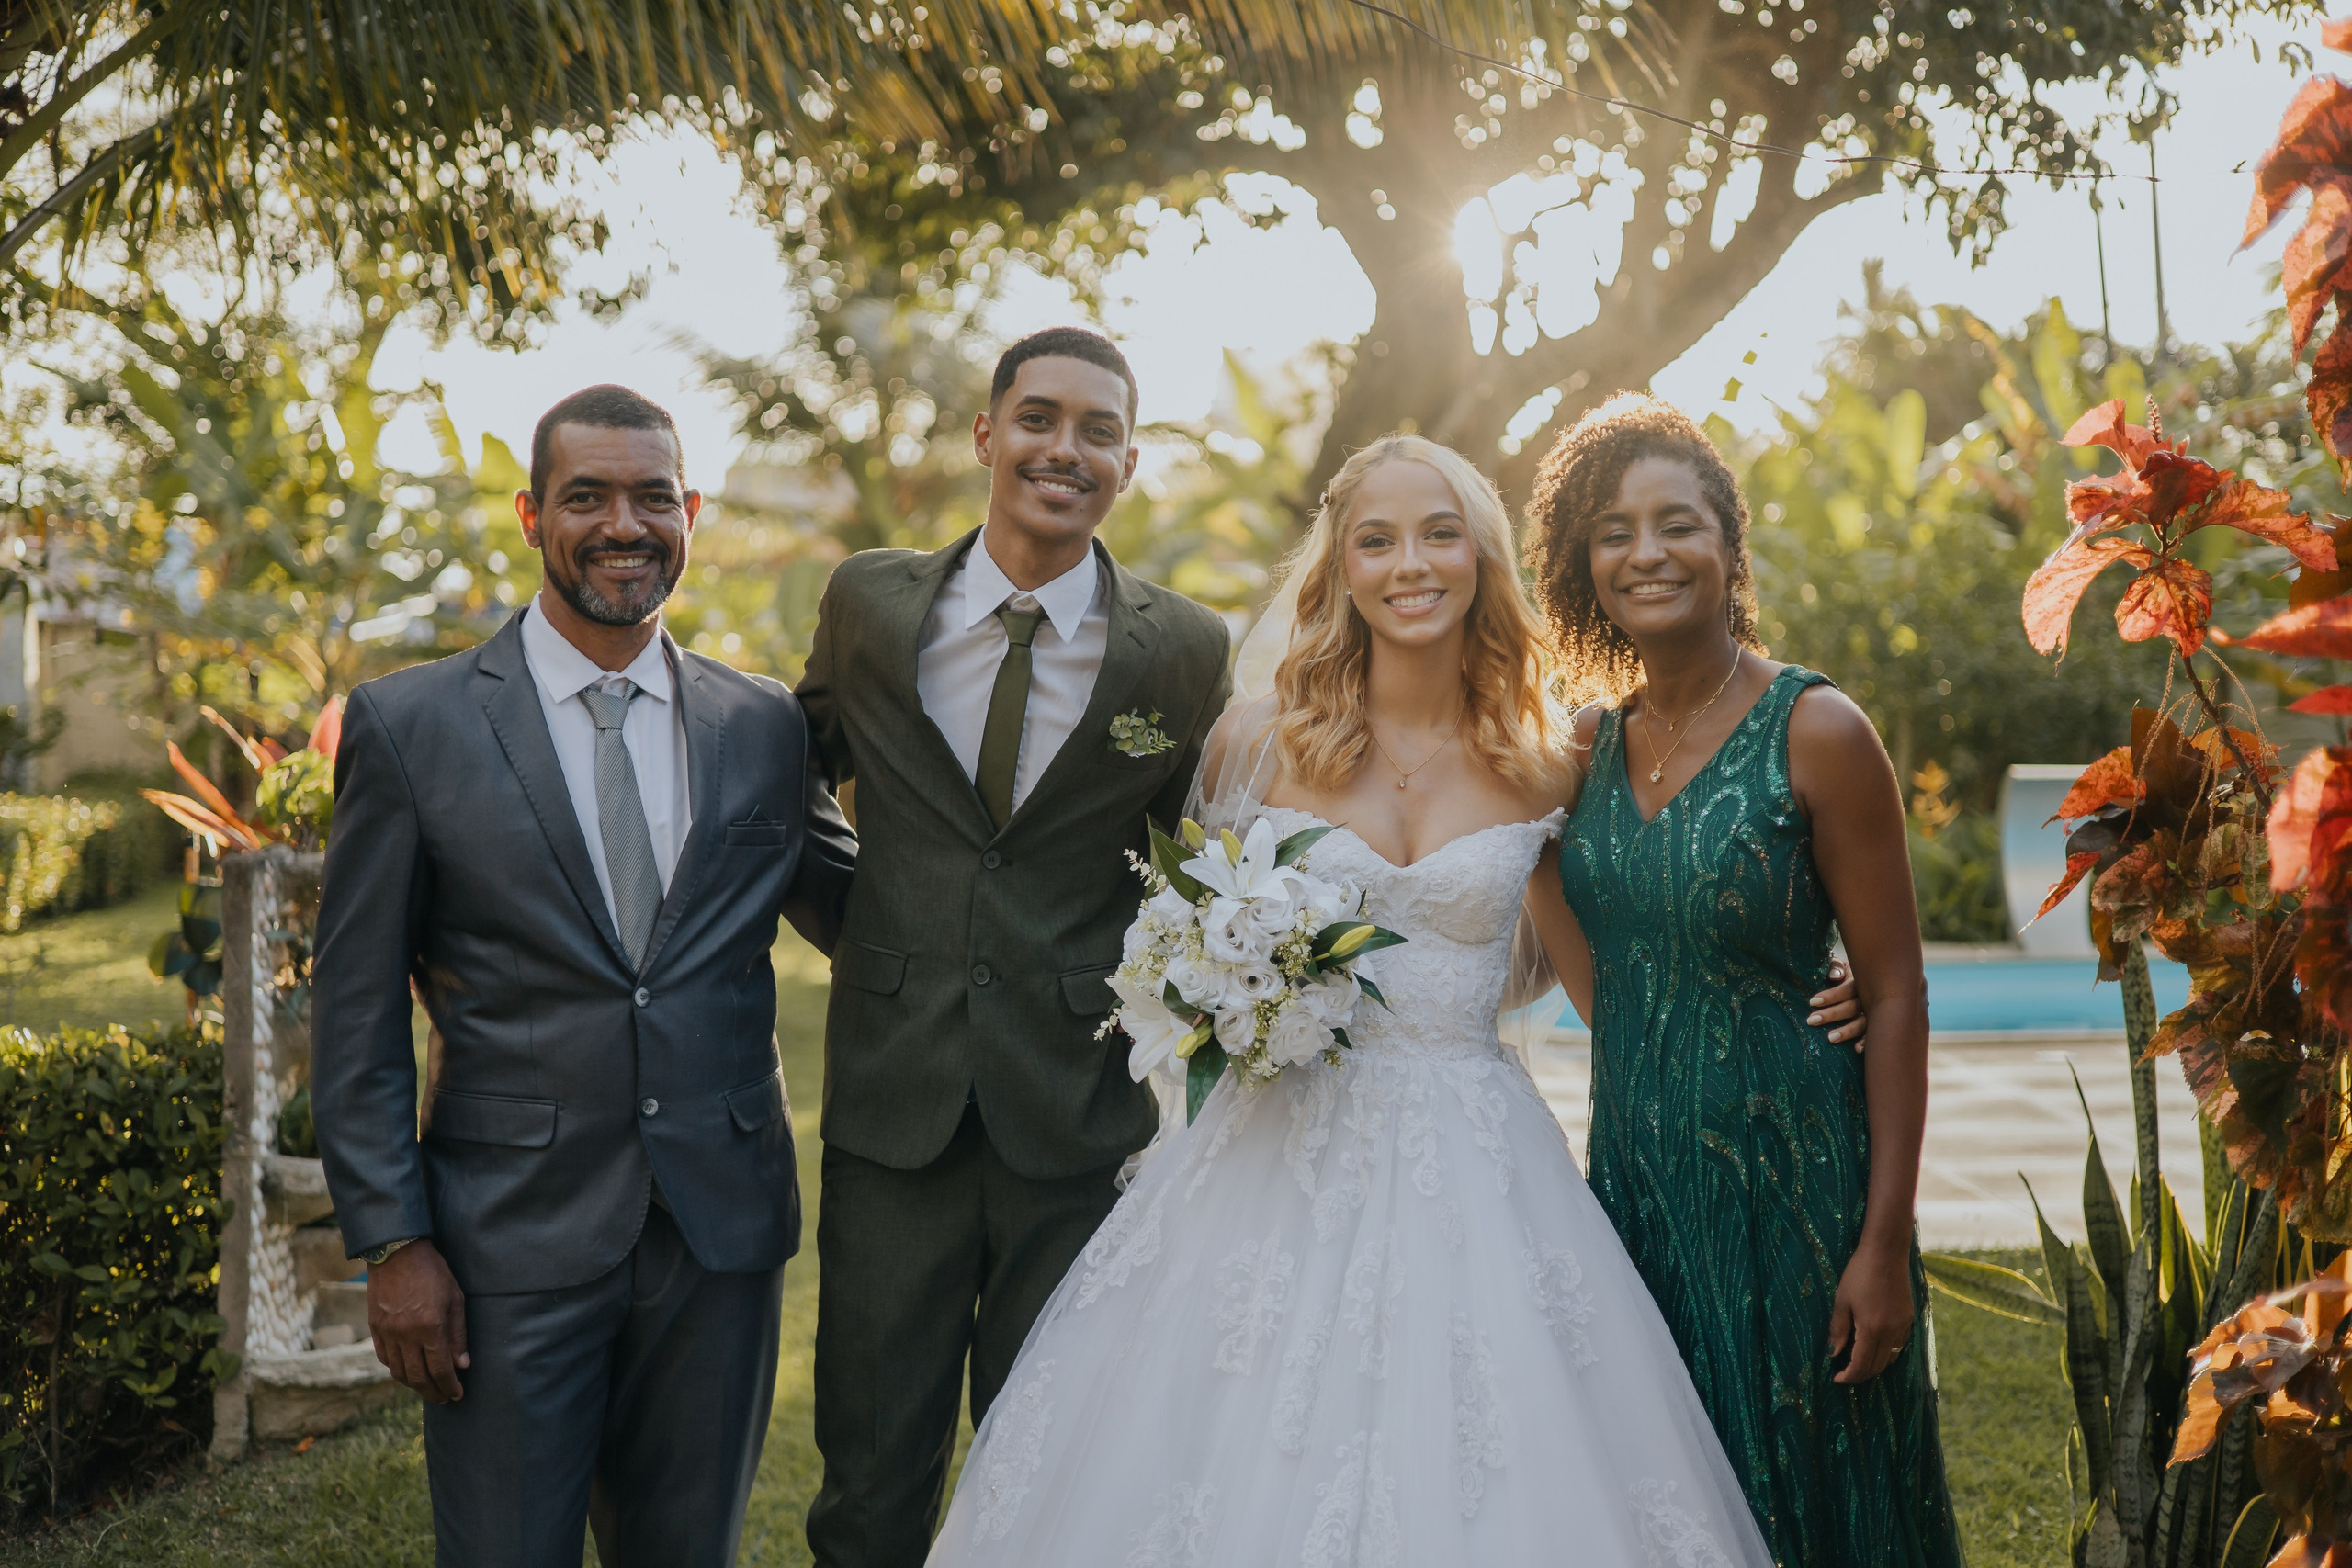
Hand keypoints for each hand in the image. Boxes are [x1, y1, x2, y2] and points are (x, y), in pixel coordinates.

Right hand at [367, 1240, 469, 1402]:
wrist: (397, 1252)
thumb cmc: (433, 1272)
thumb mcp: (455, 1298)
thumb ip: (458, 1334)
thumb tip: (462, 1364)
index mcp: (429, 1328)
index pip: (440, 1370)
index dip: (450, 1386)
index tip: (458, 1394)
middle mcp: (406, 1335)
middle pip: (418, 1378)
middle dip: (433, 1392)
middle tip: (444, 1398)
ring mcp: (387, 1333)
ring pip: (399, 1372)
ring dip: (414, 1385)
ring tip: (428, 1388)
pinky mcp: (375, 1328)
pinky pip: (385, 1359)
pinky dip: (397, 1370)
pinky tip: (408, 1371)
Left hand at [1808, 958, 1866, 1051]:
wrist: (1865, 979)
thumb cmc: (1841, 973)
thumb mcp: (1838, 966)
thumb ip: (1835, 966)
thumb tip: (1834, 976)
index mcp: (1858, 981)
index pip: (1847, 989)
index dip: (1831, 996)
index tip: (1812, 1002)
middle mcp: (1867, 997)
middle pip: (1852, 1007)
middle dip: (1832, 1014)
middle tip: (1811, 1020)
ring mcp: (1872, 1013)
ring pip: (1862, 1023)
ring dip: (1847, 1031)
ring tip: (1830, 1038)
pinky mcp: (1874, 1026)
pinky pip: (1872, 1035)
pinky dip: (1866, 1042)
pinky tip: (1857, 1049)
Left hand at [1828, 1239, 1913, 1384]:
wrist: (1886, 1252)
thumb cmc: (1859, 1273)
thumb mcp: (1842, 1301)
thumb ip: (1838, 1330)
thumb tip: (1833, 1353)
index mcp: (1872, 1329)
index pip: (1861, 1365)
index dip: (1848, 1376)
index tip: (1836, 1379)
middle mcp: (1891, 1332)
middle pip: (1877, 1367)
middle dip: (1860, 1375)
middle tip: (1844, 1373)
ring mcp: (1903, 1326)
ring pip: (1889, 1358)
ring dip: (1873, 1365)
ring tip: (1855, 1360)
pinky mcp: (1909, 1319)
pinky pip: (1898, 1346)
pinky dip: (1885, 1353)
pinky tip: (1872, 1345)